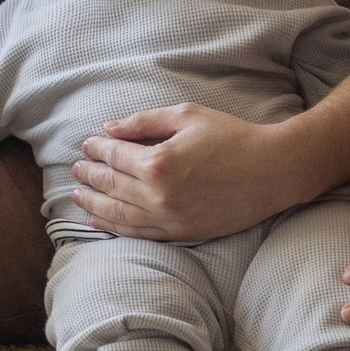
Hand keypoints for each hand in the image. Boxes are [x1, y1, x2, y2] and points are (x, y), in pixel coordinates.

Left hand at [71, 103, 296, 240]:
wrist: (272, 172)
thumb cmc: (233, 137)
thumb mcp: (187, 116)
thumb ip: (144, 122)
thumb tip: (109, 129)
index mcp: (158, 162)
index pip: (114, 155)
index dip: (97, 148)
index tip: (87, 143)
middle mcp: (158, 196)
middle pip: (110, 186)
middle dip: (89, 176)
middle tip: (76, 169)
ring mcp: (169, 219)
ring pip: (118, 215)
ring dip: (93, 204)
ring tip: (78, 196)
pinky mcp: (181, 234)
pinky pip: (138, 234)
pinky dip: (114, 228)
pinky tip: (100, 221)